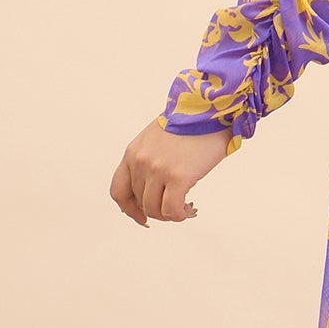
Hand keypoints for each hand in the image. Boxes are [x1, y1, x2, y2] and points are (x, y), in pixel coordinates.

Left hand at [111, 119, 230, 227]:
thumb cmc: (190, 123)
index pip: (119, 191)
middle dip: (158, 210)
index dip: (129, 209)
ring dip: (170, 215)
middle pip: (140, 203)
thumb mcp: (157, 140)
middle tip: (176, 207)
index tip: (142, 217)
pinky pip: (171, 210)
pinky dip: (179, 215)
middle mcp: (140, 162)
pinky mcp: (178, 177)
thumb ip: (149, 160)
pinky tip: (188, 209)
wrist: (210, 110)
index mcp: (133, 153)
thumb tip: (154, 191)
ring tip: (184, 207)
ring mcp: (157, 170)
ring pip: (154, 210)